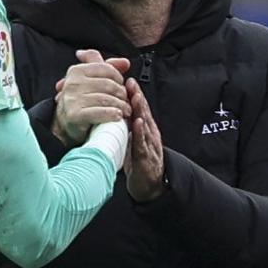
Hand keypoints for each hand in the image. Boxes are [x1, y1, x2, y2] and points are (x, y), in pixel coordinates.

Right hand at [52, 49, 131, 145]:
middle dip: (122, 94)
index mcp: (77, 71)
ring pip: (107, 99)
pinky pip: (100, 112)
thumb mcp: (93, 80)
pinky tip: (117, 116)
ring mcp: (72, 99)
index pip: (106, 69)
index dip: (119, 78)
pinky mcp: (75, 115)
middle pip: (109, 85)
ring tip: (125, 111)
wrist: (68, 124)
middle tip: (126, 102)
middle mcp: (73, 83)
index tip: (121, 87)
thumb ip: (108, 68)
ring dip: (121, 106)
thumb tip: (125, 62)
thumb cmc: (83, 101)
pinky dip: (112, 114)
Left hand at [125, 79, 166, 201]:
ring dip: (140, 110)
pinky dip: (140, 132)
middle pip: (143, 113)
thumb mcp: (132, 143)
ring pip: (145, 125)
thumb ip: (126, 128)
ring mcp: (149, 147)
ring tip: (135, 96)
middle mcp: (149, 136)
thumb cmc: (140, 164)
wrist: (151, 187)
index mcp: (144, 132)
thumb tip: (115, 113)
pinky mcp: (146, 159)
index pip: (139, 110)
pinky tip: (137, 122)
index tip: (127, 80)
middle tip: (131, 83)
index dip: (134, 95)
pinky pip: (143, 143)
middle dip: (137, 97)